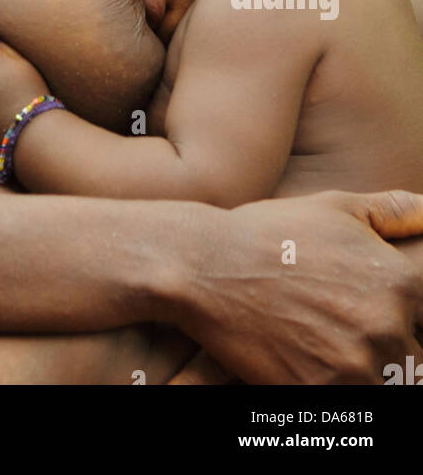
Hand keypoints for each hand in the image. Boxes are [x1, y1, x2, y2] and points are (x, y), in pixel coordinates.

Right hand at [179, 190, 422, 383]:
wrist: (208, 266)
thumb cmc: (272, 232)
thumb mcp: (336, 207)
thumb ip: (394, 211)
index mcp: (401, 282)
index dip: (412, 323)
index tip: (377, 317)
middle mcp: (387, 326)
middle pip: (415, 363)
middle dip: (389, 353)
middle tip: (345, 334)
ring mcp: (355, 365)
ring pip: (386, 387)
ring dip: (365, 375)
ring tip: (328, 351)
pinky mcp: (321, 392)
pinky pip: (350, 404)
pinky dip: (335, 388)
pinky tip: (309, 364)